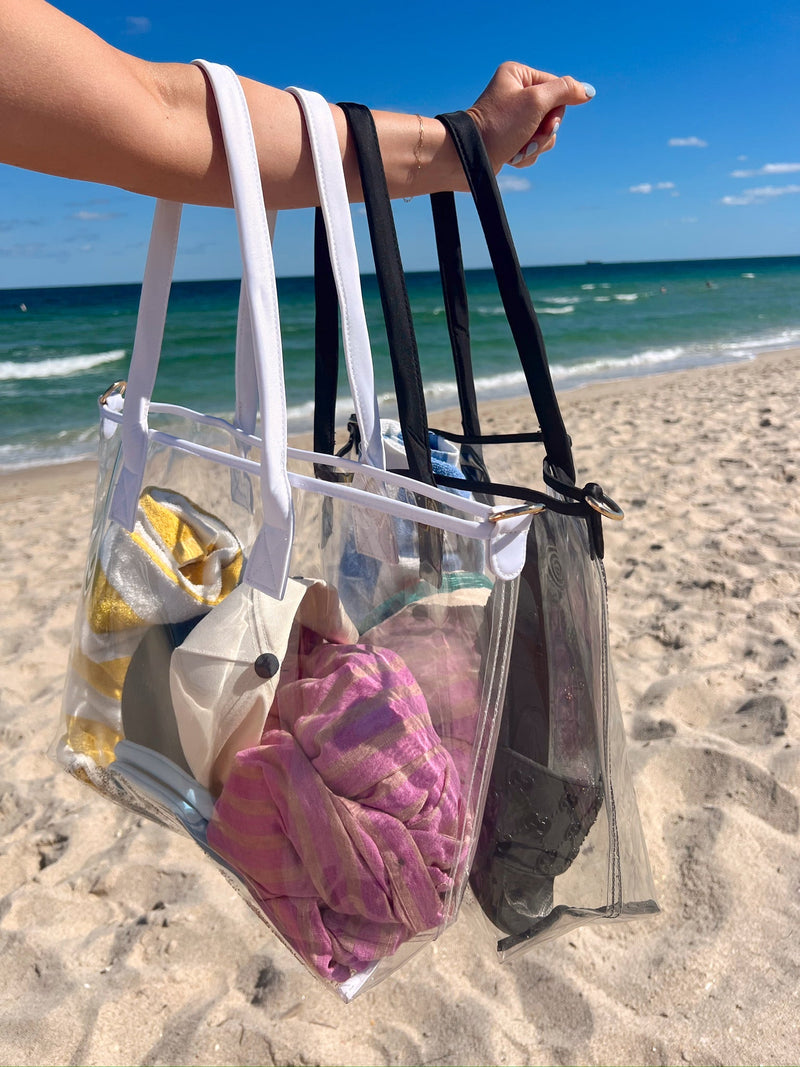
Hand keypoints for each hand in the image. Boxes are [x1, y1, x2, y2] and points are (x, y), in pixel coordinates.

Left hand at [467, 62, 594, 171]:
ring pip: (545, 134)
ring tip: (517, 148)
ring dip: (536, 146)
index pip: (557, 89)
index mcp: (519, 75)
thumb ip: (565, 91)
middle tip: (528, 136)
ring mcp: (514, 119)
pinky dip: (526, 155)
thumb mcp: (536, 101)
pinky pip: (533, 147)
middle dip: (544, 131)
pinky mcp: (511, 139)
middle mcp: (516, 93)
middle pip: (553, 113)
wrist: (471, 159)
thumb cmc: (499, 126)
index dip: (555, 109)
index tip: (541, 119)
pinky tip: (511, 156)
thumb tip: (589, 91)